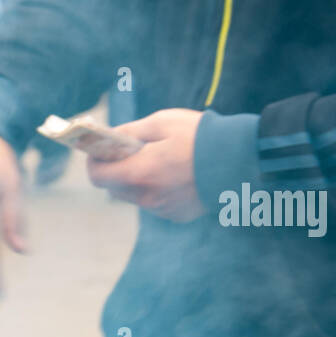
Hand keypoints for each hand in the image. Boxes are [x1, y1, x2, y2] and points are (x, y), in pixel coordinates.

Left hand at [87, 108, 205, 221]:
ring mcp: (162, 209)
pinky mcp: (177, 214)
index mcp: (140, 173)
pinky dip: (157, 190)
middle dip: (116, 170)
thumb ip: (130, 132)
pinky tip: (176, 174)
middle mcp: (147, 197)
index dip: (94, 162)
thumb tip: (111, 137)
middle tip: (128, 152)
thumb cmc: (200, 136)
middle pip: (114, 188)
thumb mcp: (161, 122)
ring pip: (135, 196)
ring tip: (156, 161)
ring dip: (137, 180)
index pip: (97, 176)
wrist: (241, 159)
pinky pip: (156, 203)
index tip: (99, 150)